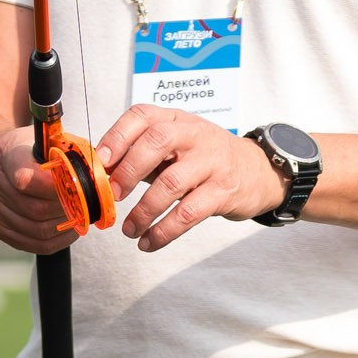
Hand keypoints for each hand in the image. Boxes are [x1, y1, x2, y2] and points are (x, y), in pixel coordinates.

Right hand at [0, 128, 86, 256]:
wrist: (8, 164)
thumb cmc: (37, 152)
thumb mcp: (53, 141)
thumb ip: (72, 154)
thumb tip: (97, 175)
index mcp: (6, 151)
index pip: (26, 179)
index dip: (56, 189)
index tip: (79, 189)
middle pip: (35, 209)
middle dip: (66, 210)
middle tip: (85, 207)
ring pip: (36, 229)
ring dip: (64, 226)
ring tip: (78, 217)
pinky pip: (32, 244)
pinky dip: (57, 240)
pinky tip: (68, 229)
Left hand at [97, 106, 284, 251]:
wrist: (257, 171)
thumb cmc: (207, 159)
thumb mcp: (176, 146)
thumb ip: (141, 155)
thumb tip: (101, 175)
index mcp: (176, 120)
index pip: (142, 116)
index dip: (117, 137)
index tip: (100, 162)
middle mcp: (194, 135)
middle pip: (156, 142)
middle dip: (129, 170)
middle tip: (114, 195)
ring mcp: (211, 162)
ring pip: (171, 183)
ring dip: (144, 211)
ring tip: (130, 229)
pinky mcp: (223, 191)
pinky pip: (188, 213)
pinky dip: (164, 231)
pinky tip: (150, 241)